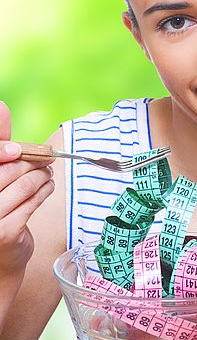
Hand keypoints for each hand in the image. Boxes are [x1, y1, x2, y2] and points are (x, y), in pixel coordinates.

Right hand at [0, 101, 54, 276]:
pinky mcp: (5, 232)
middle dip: (31, 161)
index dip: (4, 151)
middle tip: (46, 158)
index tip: (18, 149)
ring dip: (42, 175)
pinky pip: (33, 201)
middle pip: (9, 168)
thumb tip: (1, 107)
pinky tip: (48, 187)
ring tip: (48, 173)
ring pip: (24, 183)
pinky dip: (46, 190)